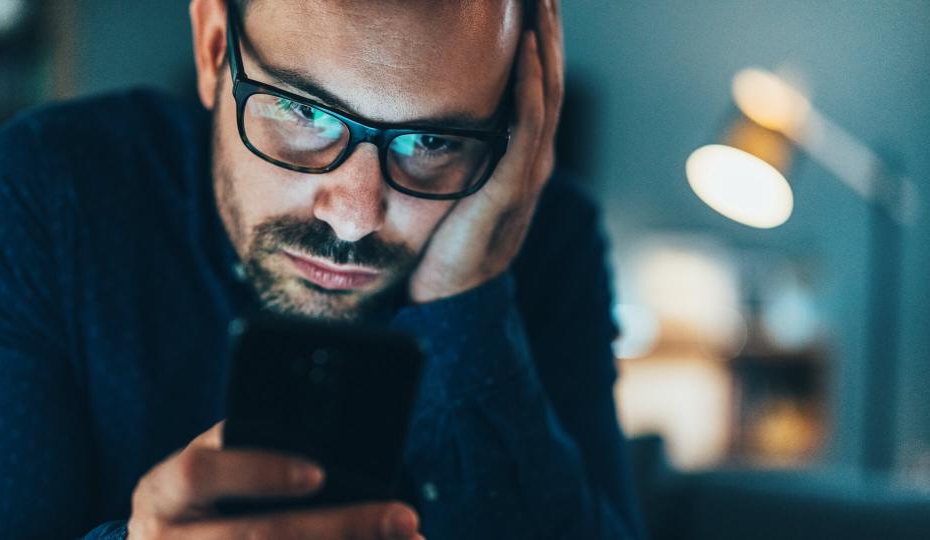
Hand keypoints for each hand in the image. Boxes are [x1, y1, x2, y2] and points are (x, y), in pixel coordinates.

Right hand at [127, 422, 422, 539]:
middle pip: (257, 538)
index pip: (201, 474)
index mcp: (162, 492)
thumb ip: (247, 447)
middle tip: (403, 519)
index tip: (317, 474)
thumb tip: (329, 450)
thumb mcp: (209, 462)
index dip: (258, 472)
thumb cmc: (203, 494)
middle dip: (339, 528)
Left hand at [409, 0, 564, 302]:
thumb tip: (426, 111)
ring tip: (540, 3)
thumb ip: (456, 147)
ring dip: (544, 45)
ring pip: (546, 96)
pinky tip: (526, 55)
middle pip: (549, 79)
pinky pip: (526, 131)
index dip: (538, 40)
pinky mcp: (509, 190)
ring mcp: (526, 173)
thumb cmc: (443, 242)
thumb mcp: (453, 182)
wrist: (447, 299)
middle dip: (547, 29)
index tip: (530, 0)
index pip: (537, 84)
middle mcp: (532, 158)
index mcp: (521, 155)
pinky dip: (530, 89)